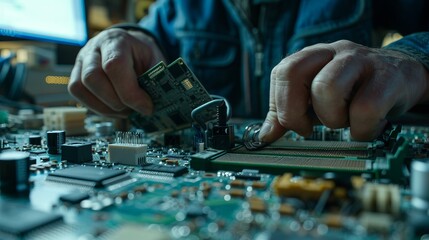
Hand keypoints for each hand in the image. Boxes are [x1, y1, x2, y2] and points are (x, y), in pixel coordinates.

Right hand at [68, 28, 164, 117]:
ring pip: (80, 88)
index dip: (130, 92)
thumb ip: (155, 78)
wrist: (130, 47)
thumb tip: (159, 99)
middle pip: (92, 78)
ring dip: (106, 108)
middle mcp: (93, 48)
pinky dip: (98, 109)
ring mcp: (80, 62)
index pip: (114, 66)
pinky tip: (115, 109)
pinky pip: (78, 96)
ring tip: (126, 111)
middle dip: (116, 102)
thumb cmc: (142, 55)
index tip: (146, 107)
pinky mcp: (76, 76)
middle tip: (135, 109)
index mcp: (116, 40)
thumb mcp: (155, 60)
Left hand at [259, 40, 428, 141]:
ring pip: (327, 88)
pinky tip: (365, 128)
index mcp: (314, 56)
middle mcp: (334, 53)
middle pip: (294, 72)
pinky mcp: (387, 79)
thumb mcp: (319, 98)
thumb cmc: (356, 89)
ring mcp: (362, 62)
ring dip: (331, 118)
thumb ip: (292, 112)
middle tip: (305, 129)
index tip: (287, 127)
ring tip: (342, 122)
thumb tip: (266, 135)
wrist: (404, 76)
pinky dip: (361, 129)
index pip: (282, 72)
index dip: (279, 103)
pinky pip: (365, 109)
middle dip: (293, 110)